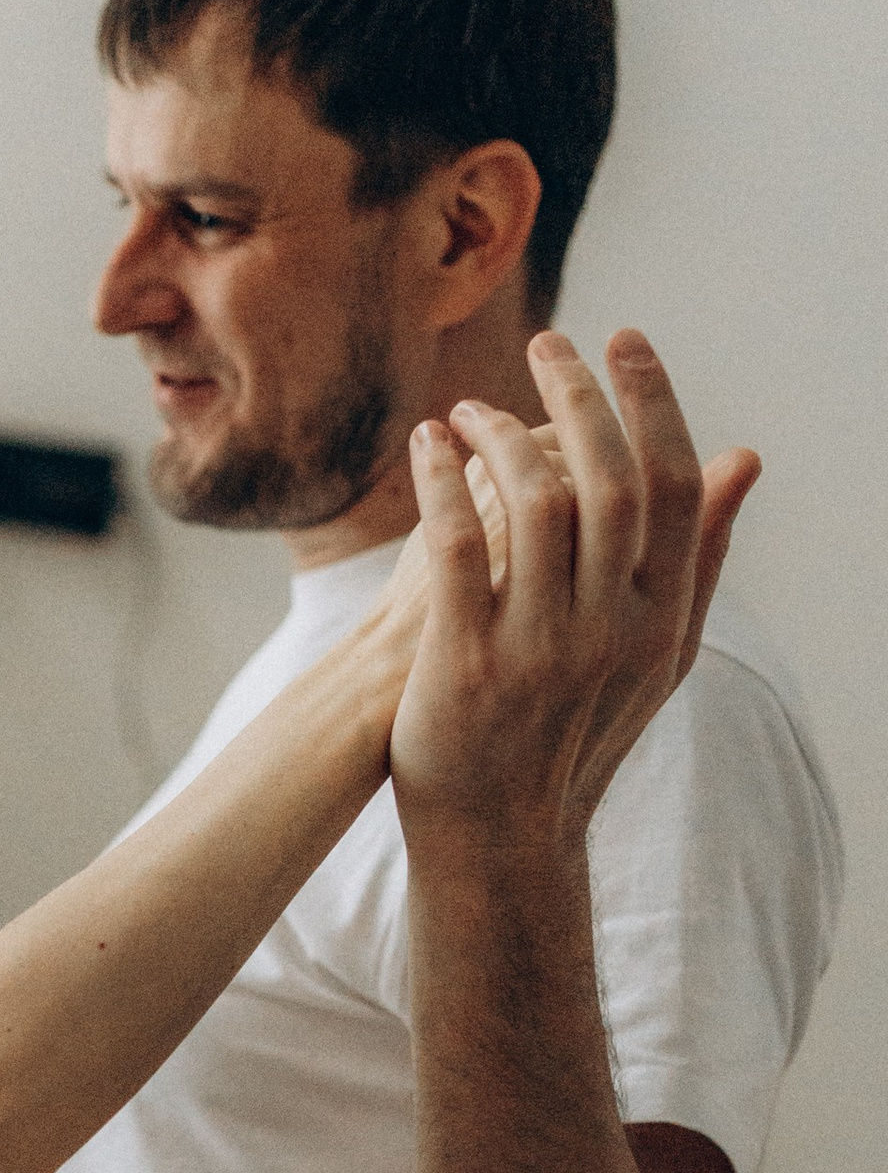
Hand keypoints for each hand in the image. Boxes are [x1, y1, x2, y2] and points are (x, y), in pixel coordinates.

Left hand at [391, 331, 756, 851]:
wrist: (502, 833)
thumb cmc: (578, 727)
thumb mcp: (657, 649)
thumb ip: (697, 552)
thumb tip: (744, 455)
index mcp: (659, 615)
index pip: (670, 481)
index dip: (649, 400)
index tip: (622, 339)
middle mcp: (609, 627)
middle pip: (608, 481)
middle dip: (579, 395)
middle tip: (547, 341)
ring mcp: (538, 647)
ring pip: (537, 506)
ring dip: (503, 435)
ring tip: (469, 405)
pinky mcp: (466, 664)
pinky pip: (458, 549)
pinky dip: (442, 483)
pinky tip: (428, 444)